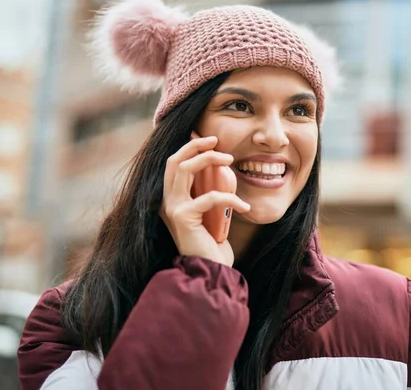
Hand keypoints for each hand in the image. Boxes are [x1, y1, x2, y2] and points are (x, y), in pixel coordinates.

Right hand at [159, 135, 249, 265]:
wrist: (211, 270)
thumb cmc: (214, 243)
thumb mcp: (211, 213)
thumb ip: (209, 194)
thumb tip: (222, 170)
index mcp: (171, 199)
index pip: (173, 164)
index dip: (188, 147)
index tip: (209, 139)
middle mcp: (166, 201)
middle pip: (175, 160)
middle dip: (195, 145)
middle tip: (217, 140)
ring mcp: (172, 209)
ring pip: (186, 169)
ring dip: (209, 159)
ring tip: (230, 159)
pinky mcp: (183, 217)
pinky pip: (210, 197)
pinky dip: (230, 197)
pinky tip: (245, 206)